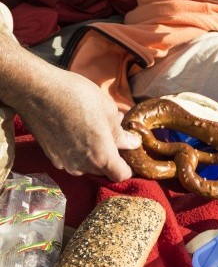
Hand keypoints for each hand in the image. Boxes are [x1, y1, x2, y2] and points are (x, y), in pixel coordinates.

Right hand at [18, 69, 140, 181]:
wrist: (36, 90)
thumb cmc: (78, 97)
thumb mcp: (108, 111)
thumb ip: (122, 134)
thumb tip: (133, 143)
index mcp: (102, 157)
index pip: (121, 175)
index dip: (129, 167)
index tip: (130, 154)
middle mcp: (83, 166)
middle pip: (104, 171)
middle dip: (112, 157)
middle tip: (113, 135)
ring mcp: (65, 163)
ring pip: (87, 165)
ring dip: (94, 153)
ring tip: (94, 129)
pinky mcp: (51, 156)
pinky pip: (72, 159)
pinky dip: (78, 150)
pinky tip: (77, 131)